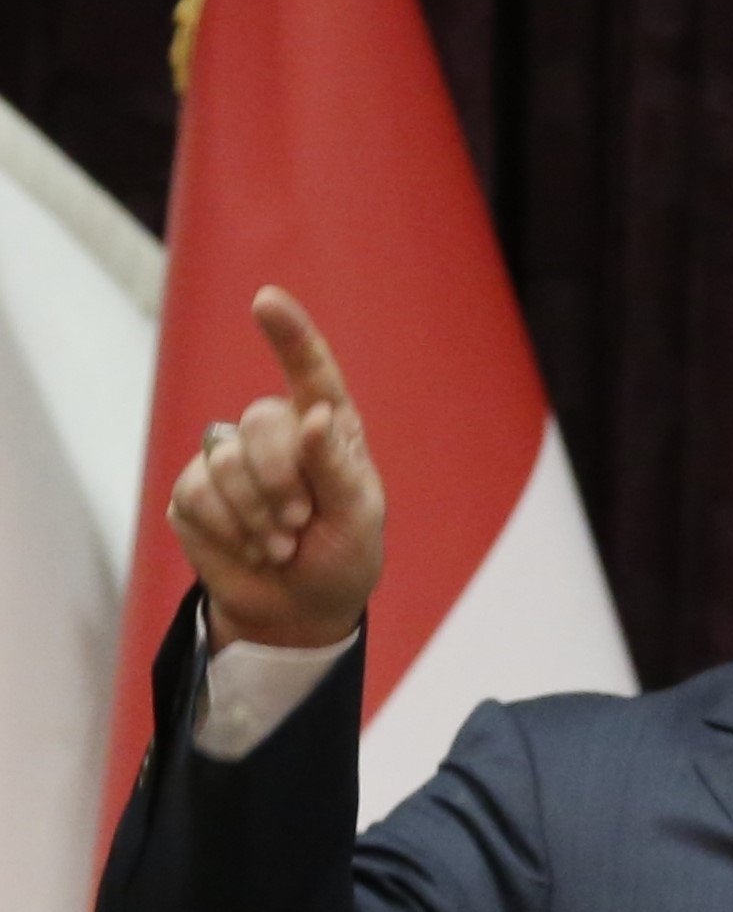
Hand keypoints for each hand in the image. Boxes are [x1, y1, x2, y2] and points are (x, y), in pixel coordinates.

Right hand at [168, 287, 385, 649]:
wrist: (299, 611)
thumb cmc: (341, 558)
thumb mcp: (358, 520)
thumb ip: (337, 468)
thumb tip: (314, 416)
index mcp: (327, 430)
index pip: (311, 372)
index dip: (290, 335)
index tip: (267, 300)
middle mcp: (277, 434)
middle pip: (261, 423)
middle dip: (281, 480)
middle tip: (300, 525)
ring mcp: (230, 459)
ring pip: (225, 460)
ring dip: (257, 515)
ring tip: (281, 545)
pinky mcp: (195, 491)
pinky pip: (198, 493)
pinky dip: (229, 529)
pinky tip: (251, 549)